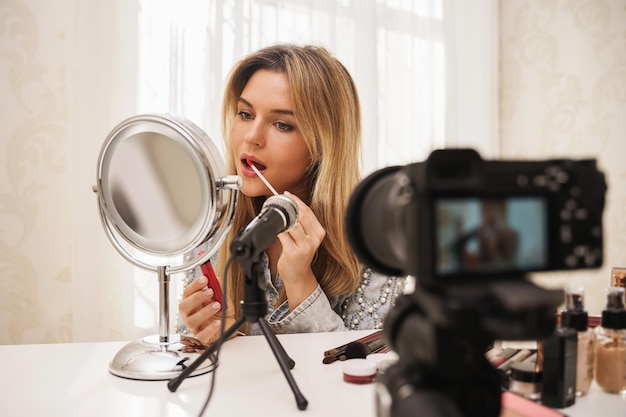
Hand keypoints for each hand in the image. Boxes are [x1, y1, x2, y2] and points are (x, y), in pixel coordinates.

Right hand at [178, 274, 235, 344]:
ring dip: (205, 311)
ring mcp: (194, 327)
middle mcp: (190, 315)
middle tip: (210, 292)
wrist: (229, 329)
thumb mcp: (223, 299)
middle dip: (196, 297)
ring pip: (192, 320)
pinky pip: (202, 334)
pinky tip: (217, 322)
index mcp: (192, 303)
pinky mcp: (202, 338)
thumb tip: (216, 279)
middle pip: (184, 306)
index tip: (205, 279)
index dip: (195, 285)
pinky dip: (210, 328)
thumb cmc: (221, 314)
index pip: (187, 292)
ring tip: (217, 305)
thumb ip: (219, 290)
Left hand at [276, 192, 325, 308]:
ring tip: (276, 215)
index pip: (308, 212)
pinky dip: (278, 229)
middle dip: (289, 206)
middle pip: (301, 216)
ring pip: (292, 224)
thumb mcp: (306, 238)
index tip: (288, 195)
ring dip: (283, 218)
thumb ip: (301, 224)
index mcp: (319, 232)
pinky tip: (275, 227)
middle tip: (280, 201)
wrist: (298, 275)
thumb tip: (290, 206)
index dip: (297, 201)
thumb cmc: (300, 255)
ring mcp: (304, 246)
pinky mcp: (293, 252)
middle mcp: (314, 239)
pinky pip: (283, 235)